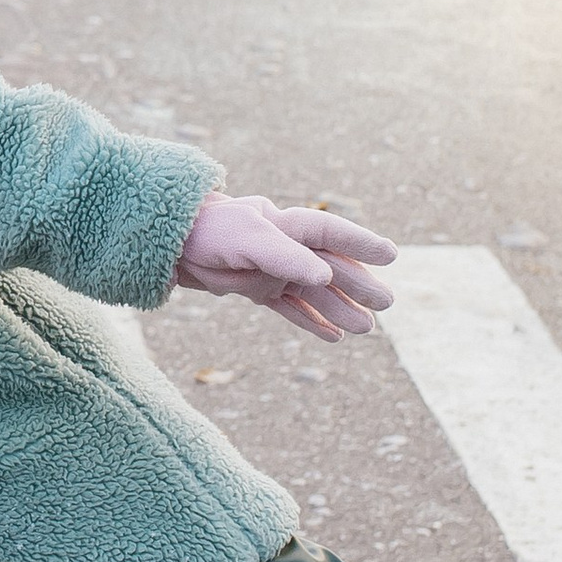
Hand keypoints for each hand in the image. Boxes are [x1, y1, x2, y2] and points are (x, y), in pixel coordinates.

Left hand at [173, 192, 396, 343]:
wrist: (170, 247)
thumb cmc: (210, 233)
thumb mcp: (249, 239)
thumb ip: (286, 256)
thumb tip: (326, 274)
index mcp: (285, 225)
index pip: (331, 233)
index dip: (361, 243)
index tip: (391, 255)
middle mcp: (284, 248)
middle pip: (330, 267)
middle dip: (358, 284)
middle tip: (388, 303)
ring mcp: (271, 270)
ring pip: (314, 293)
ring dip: (339, 309)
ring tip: (366, 328)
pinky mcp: (256, 291)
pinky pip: (289, 308)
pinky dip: (310, 321)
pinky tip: (333, 336)